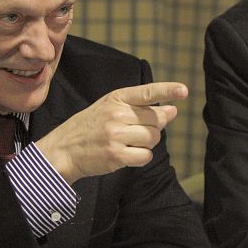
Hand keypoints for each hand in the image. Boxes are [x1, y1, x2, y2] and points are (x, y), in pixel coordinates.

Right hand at [38, 82, 187, 182]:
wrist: (63, 149)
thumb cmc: (90, 127)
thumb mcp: (110, 107)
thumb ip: (141, 107)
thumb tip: (173, 110)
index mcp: (116, 98)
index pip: (147, 92)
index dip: (167, 91)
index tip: (183, 91)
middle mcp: (117, 114)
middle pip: (156, 120)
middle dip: (154, 127)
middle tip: (136, 131)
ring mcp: (116, 135)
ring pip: (153, 138)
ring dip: (148, 143)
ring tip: (130, 143)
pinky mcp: (116, 155)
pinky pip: (145, 156)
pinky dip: (142, 157)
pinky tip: (128, 154)